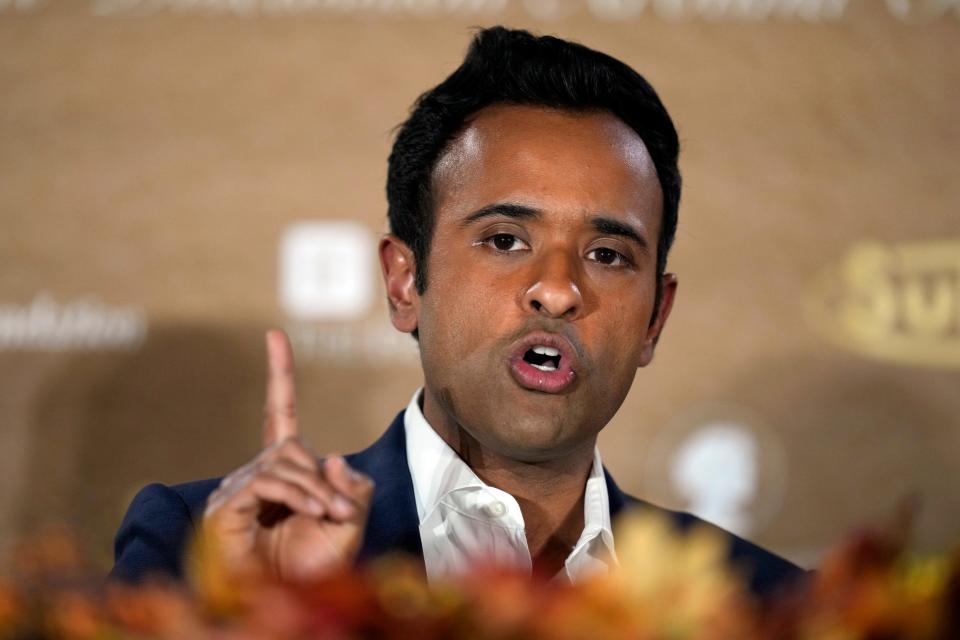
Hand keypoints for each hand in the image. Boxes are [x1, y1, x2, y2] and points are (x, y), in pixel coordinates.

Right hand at [202, 330, 374, 581]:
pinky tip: (312, 513)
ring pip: (281, 463)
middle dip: (322, 478)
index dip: (279, 375)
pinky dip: (295, 495)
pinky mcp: (224, 508)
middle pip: (291, 448)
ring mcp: (237, 491)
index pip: (279, 413)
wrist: (282, 606)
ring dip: (313, 490)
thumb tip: (331, 459)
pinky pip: (265, 482)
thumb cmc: (312, 571)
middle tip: (342, 512)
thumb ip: (354, 490)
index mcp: (285, 473)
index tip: (274, 336)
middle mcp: (256, 475)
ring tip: (331, 517)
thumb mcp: (351, 526)